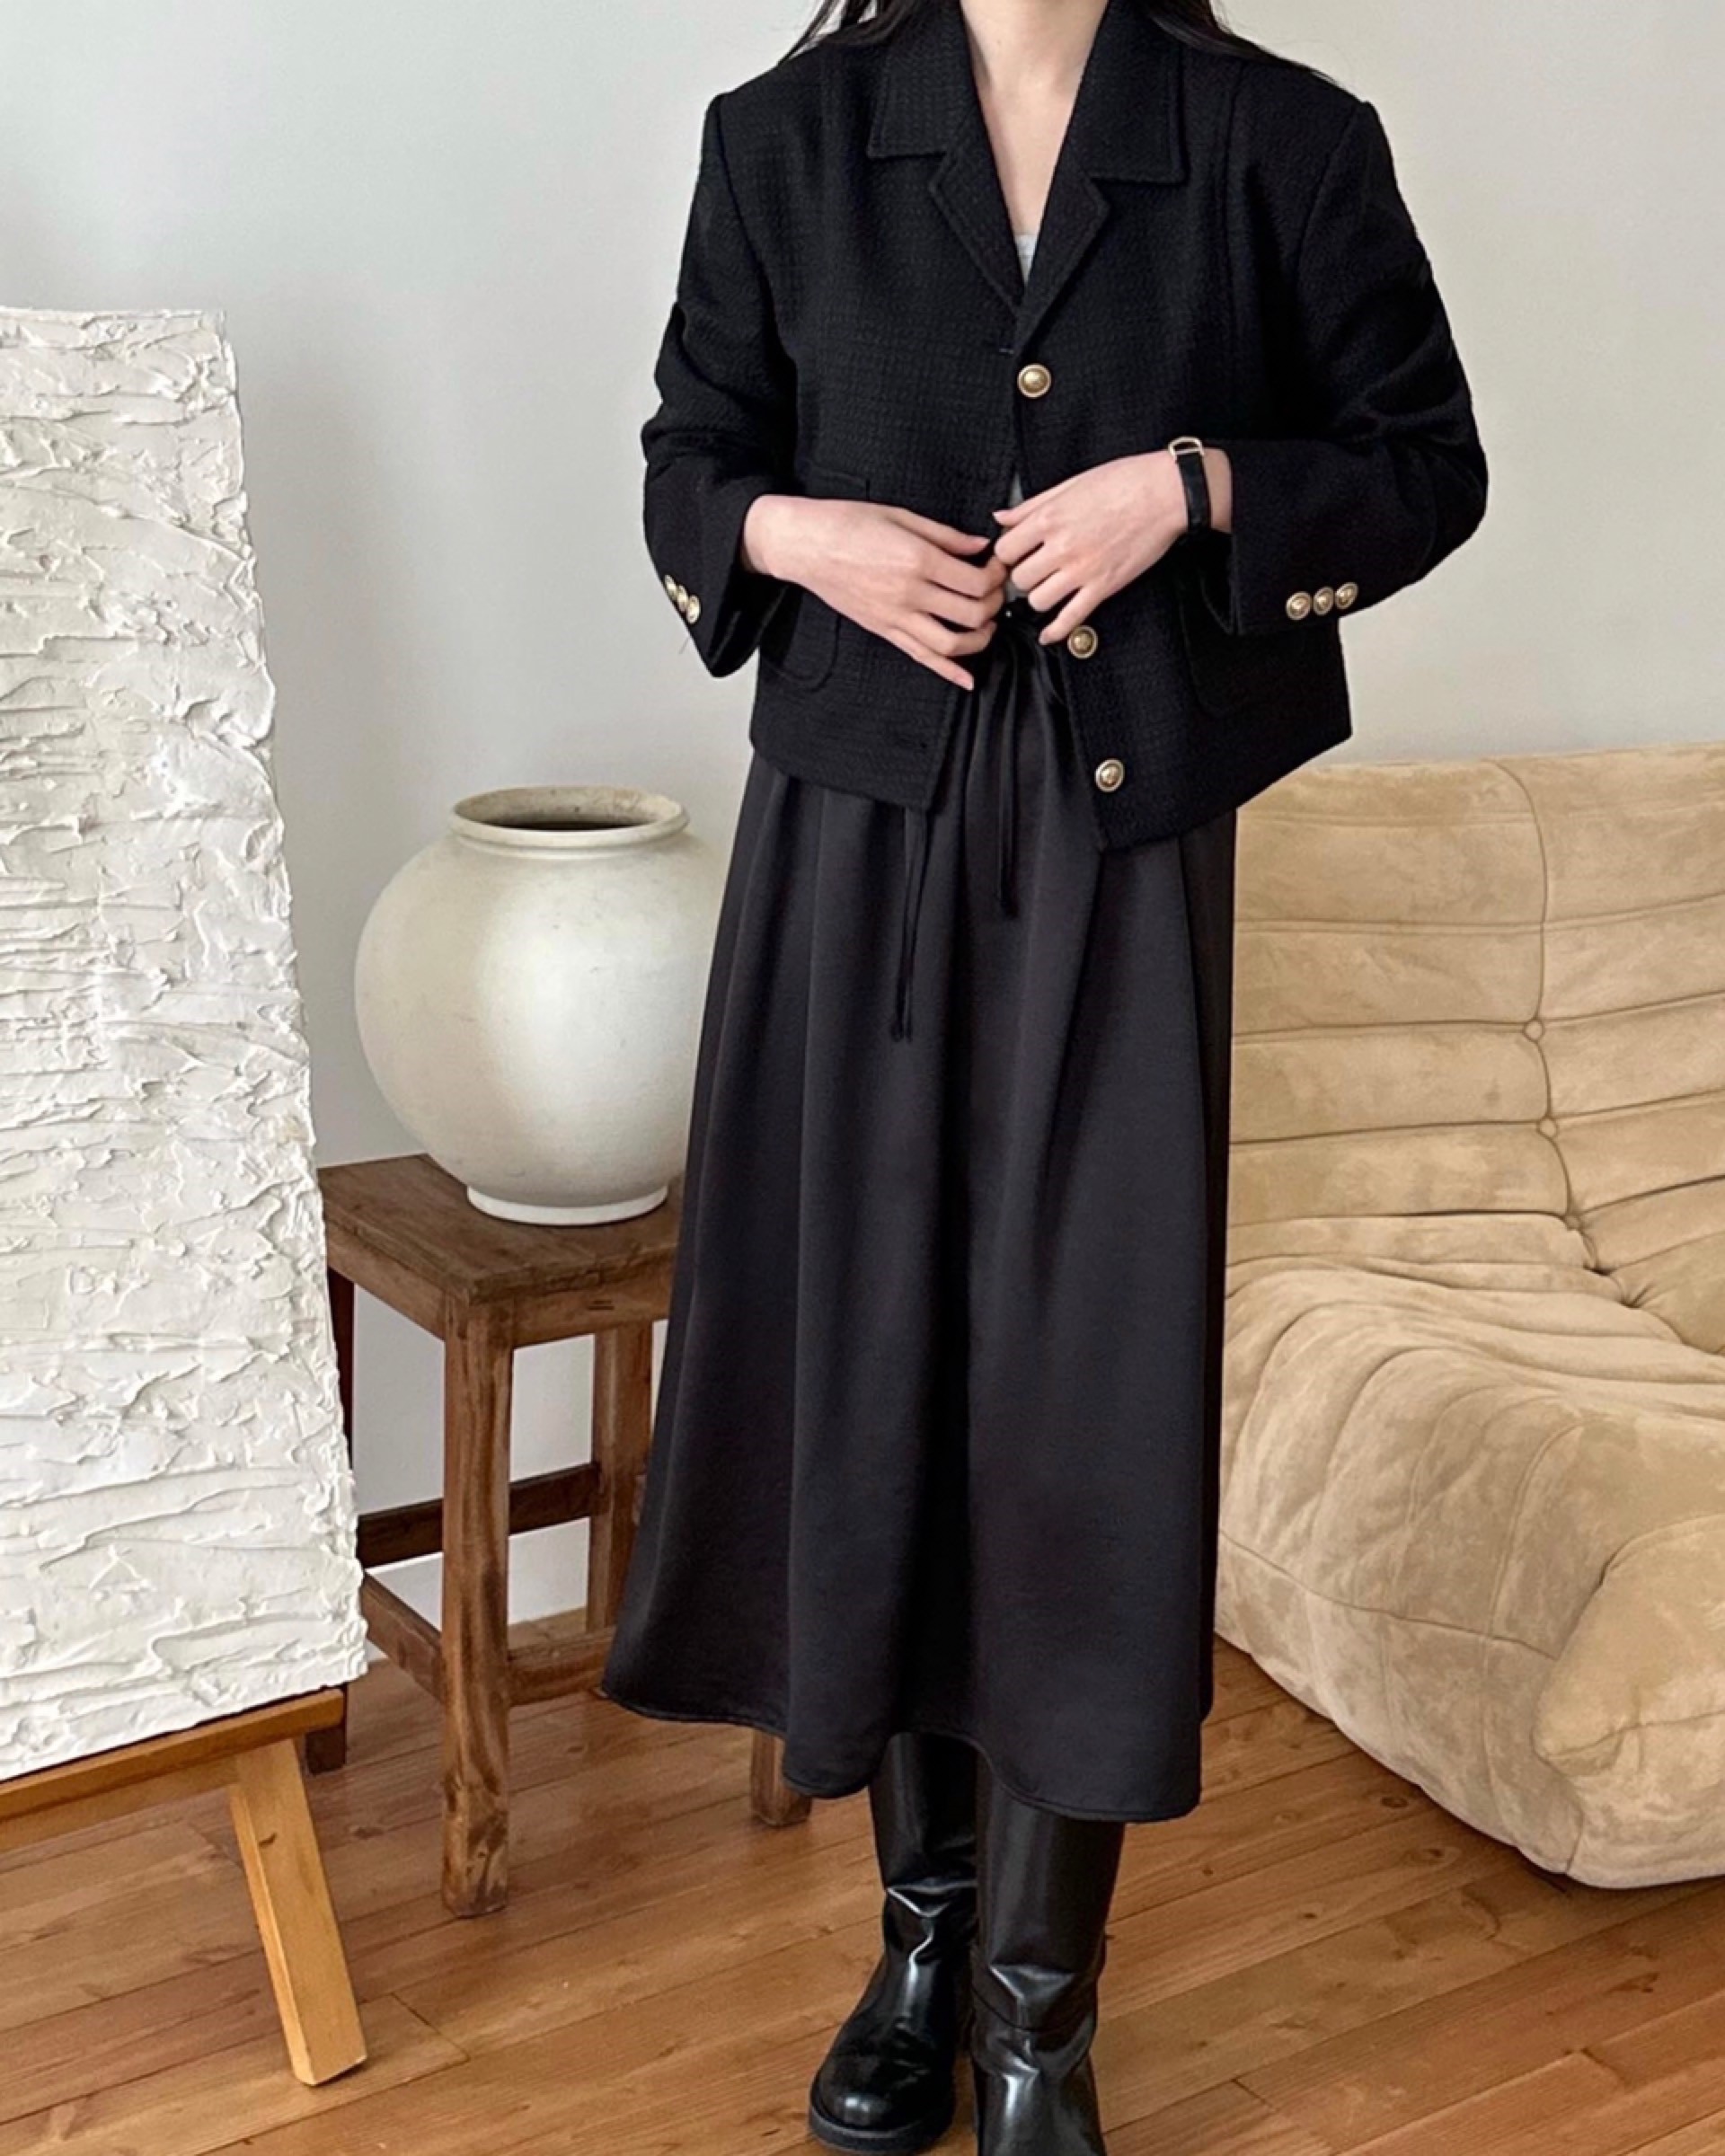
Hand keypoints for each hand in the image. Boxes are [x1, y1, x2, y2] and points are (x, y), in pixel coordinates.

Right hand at [744, 495, 1006, 689]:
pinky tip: (966, 679)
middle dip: (993, 606)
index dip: (996, 576)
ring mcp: (895, 616)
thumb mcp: (901, 515)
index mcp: (918, 559)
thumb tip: (978, 546)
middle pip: (971, 614)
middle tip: (995, 594)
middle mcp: (910, 593)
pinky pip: (921, 656)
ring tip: (986, 626)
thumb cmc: (847, 522)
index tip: (997, 567)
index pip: (976, 581)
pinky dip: (948, 672)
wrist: (805, 545)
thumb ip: (945, 535)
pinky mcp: (884, 630)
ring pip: (951, 644)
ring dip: (979, 640)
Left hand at [991, 448, 1233, 644]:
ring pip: (1038, 601)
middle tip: (1034, 569)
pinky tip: (1049, 634)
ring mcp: (1082, 570)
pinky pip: (1071, 619)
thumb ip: (1031, 505)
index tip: (1016, 553)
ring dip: (1039, 597)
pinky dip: (1056, 631)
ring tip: (1048, 587)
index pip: (1005, 550)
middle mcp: (1061, 547)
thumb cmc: (1123, 481)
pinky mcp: (1103, 586)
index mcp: (1049, 518)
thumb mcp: (1070, 484)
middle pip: (1020, 578)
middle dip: (1023, 575)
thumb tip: (1001, 517)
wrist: (1165, 493)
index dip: (1008, 553)